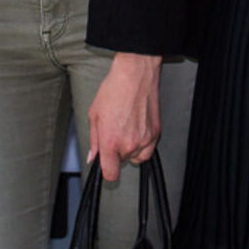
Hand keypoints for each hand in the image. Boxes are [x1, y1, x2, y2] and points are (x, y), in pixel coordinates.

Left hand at [88, 52, 162, 181]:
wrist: (135, 75)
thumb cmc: (114, 90)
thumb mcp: (94, 114)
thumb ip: (93, 139)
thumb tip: (93, 156)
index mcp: (110, 141)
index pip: (110, 173)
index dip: (107, 171)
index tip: (106, 165)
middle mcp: (128, 144)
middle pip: (122, 162)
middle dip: (117, 151)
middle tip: (115, 131)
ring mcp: (144, 140)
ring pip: (136, 156)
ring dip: (131, 148)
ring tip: (127, 128)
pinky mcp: (156, 134)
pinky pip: (148, 150)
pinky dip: (143, 144)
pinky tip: (137, 129)